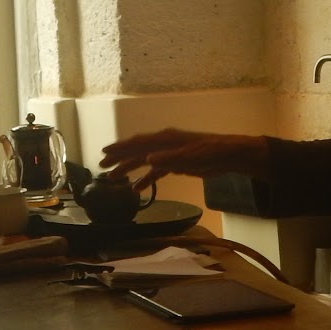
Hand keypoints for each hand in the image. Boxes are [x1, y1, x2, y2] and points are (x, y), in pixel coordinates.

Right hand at [99, 128, 270, 180]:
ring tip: (113, 180)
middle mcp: (163, 144)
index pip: (137, 143)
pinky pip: (155, 172)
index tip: (104, 152)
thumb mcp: (190, 156)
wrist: (228, 155)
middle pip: (136, 151)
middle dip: (118, 159)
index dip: (120, 148)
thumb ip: (168, 158)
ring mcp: (169, 154)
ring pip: (143, 162)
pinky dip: (146, 180)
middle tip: (101, 167)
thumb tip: (146, 159)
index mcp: (165, 139)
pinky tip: (137, 190)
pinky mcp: (176, 164)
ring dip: (129, 170)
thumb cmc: (210, 152)